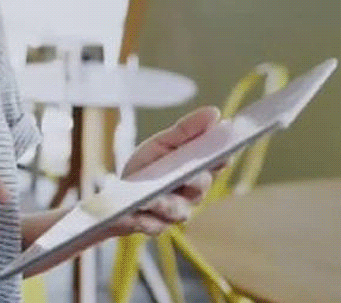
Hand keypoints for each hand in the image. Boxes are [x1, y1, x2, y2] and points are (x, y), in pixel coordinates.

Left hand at [111, 106, 221, 235]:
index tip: (223, 152)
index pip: (217, 164)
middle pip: (200, 187)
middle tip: (188, 173)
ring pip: (177, 210)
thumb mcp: (163, 143)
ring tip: (152, 198)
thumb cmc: (147, 167)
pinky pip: (153, 225)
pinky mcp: (155, 227)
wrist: (117, 192)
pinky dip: (144, 219)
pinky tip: (134, 213)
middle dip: (194, 180)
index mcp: (197, 171)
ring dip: (165, 203)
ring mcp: (175, 213)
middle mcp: (192, 195)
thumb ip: (187, 130)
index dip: (221, 158)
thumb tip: (214, 113)